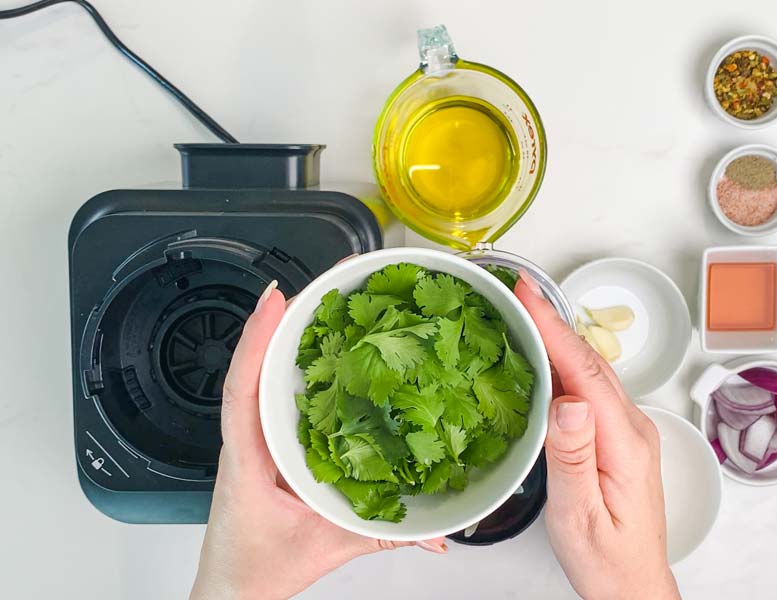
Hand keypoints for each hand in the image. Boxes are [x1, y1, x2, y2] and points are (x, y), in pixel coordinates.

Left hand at [191, 281, 444, 599]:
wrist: (236, 589)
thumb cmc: (260, 566)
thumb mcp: (328, 547)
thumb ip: (385, 535)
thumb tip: (437, 532)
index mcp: (250, 458)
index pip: (243, 389)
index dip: (257, 341)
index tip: (276, 300)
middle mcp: (248, 439)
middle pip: (254, 368)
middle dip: (279, 322)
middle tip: (315, 285)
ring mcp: (255, 439)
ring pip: (261, 378)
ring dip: (284, 339)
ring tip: (318, 303)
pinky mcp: (267, 444)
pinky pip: (272, 397)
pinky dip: (289, 366)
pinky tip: (315, 350)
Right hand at [515, 272, 679, 599]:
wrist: (633, 586)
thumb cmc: (606, 559)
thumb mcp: (580, 515)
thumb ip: (573, 458)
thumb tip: (568, 402)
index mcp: (624, 442)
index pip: (585, 371)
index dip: (554, 328)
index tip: (527, 294)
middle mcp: (631, 428)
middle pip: (589, 362)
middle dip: (553, 321)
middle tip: (518, 290)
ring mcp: (627, 431)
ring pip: (591, 372)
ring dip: (559, 338)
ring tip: (526, 312)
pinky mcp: (616, 438)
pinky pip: (590, 389)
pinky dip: (565, 364)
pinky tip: (545, 359)